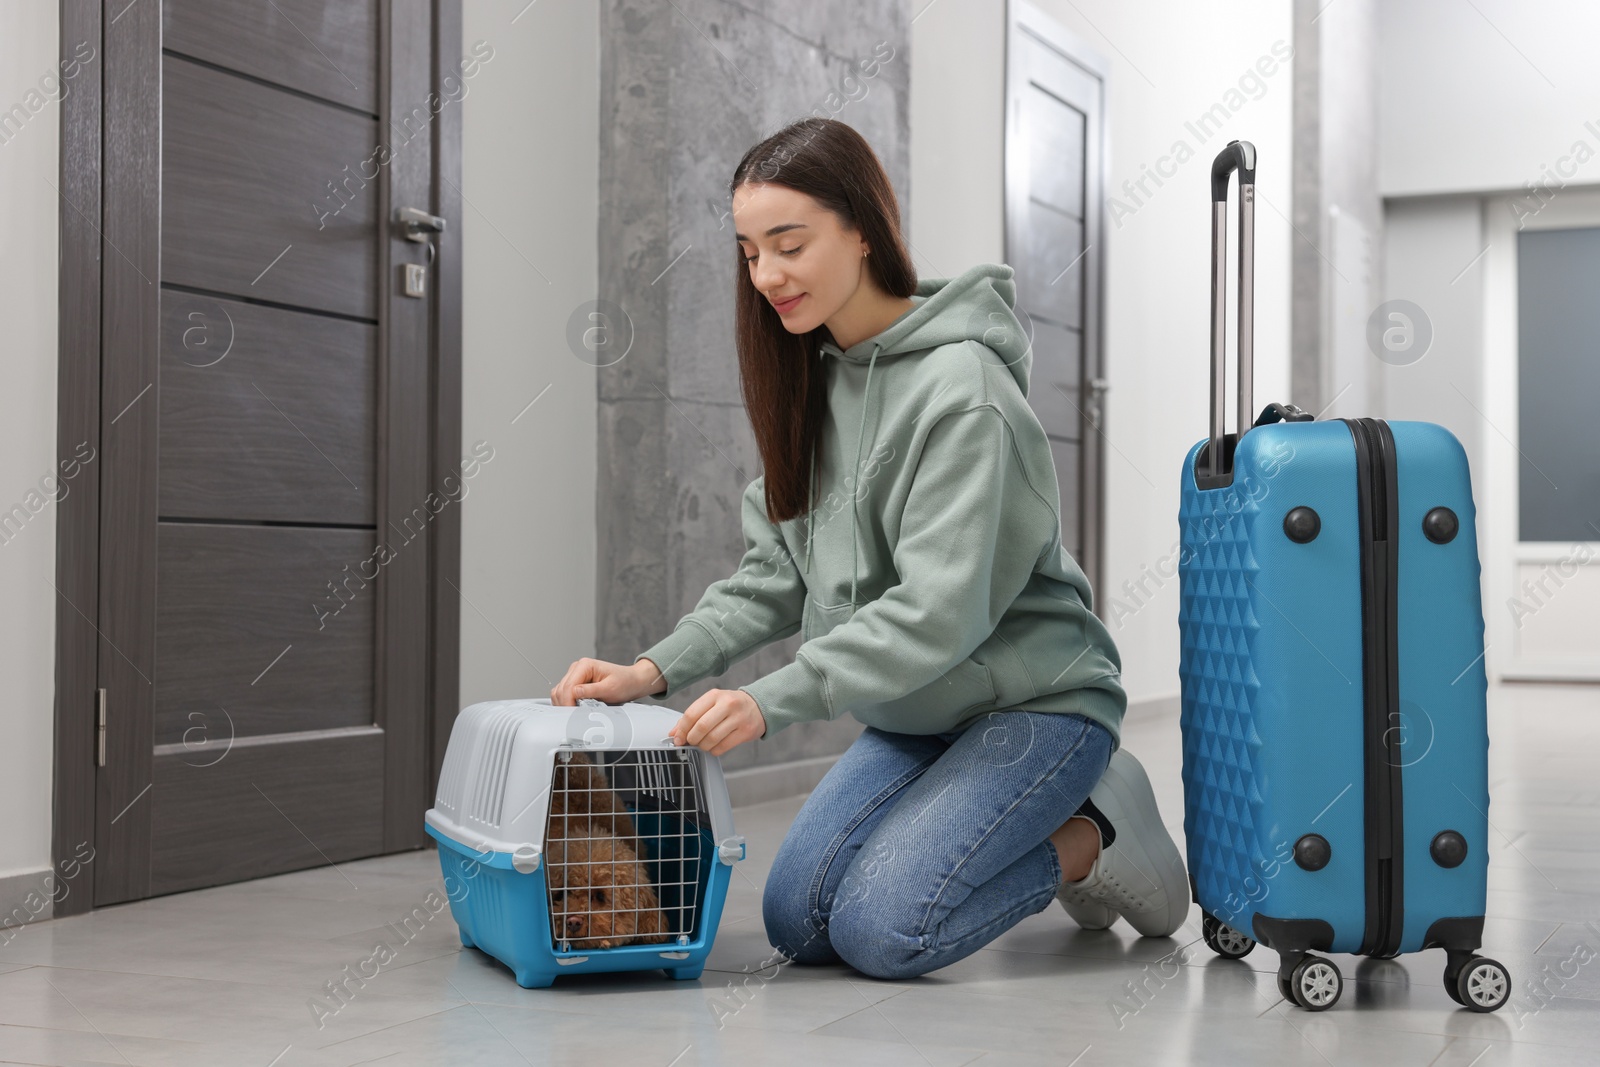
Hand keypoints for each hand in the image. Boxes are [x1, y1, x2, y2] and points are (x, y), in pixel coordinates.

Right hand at [550, 657, 664, 705]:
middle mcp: (577, 668)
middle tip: (575, 717)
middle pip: (560, 690)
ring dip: (564, 704)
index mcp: (584, 665)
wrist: (632, 681)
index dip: (568, 703)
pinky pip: (563, 694)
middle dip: (565, 705)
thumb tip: (574, 693)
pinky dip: (566, 703)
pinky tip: (575, 709)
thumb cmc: (624, 682)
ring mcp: (575, 675)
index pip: (568, 687)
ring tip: (576, 714)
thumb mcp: (610, 688)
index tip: (573, 715)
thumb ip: (591, 691)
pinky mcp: (575, 683)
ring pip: (559, 692)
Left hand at [670, 689, 765, 755]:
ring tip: (703, 744)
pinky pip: (723, 747)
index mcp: (715, 695)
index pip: (692, 714)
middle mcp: (727, 704)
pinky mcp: (746, 731)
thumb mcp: (711, 704)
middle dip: (692, 739)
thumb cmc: (731, 706)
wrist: (758, 706)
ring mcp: (738, 718)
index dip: (681, 729)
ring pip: (712, 739)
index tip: (677, 738)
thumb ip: (692, 717)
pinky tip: (714, 746)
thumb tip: (674, 733)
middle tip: (691, 742)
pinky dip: (714, 750)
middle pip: (702, 727)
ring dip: (703, 746)